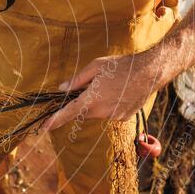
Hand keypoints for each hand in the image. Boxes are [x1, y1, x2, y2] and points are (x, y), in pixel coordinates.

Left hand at [41, 51, 167, 130]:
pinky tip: (120, 92)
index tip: (43, 128)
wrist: (151, 72)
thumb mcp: (96, 66)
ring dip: (97, 102)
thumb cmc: (122, 65)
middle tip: (95, 84)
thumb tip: (62, 89)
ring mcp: (114, 116)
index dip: (54, 120)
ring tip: (112, 86)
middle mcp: (102, 111)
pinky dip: (110, 105)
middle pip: (83, 111)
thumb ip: (77, 80)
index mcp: (92, 98)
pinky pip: (109, 113)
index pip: (68, 113)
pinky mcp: (124, 118)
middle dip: (83, 101)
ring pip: (97, 112)